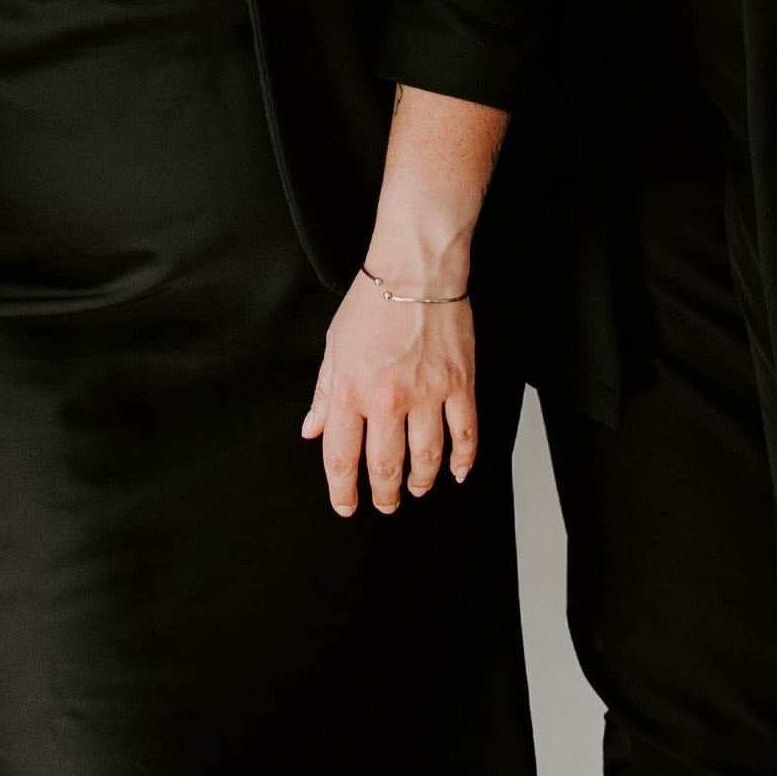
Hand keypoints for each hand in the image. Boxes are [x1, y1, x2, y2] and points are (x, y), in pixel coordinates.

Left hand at [303, 274, 477, 515]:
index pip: (342, 456)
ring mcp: (427, 394)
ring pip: (426, 458)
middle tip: (385, 503)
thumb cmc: (371, 303)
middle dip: (383, 494)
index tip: (346, 505)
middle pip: (385, 466)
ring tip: (416, 489)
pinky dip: (463, 460)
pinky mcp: (459, 385)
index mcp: (350, 390)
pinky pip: (464, 434)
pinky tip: (457, 471)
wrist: (414, 271)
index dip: (342, 490)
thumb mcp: (334, 347)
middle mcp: (387, 399)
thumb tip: (312, 430)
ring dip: (420, 481)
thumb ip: (323, 394)